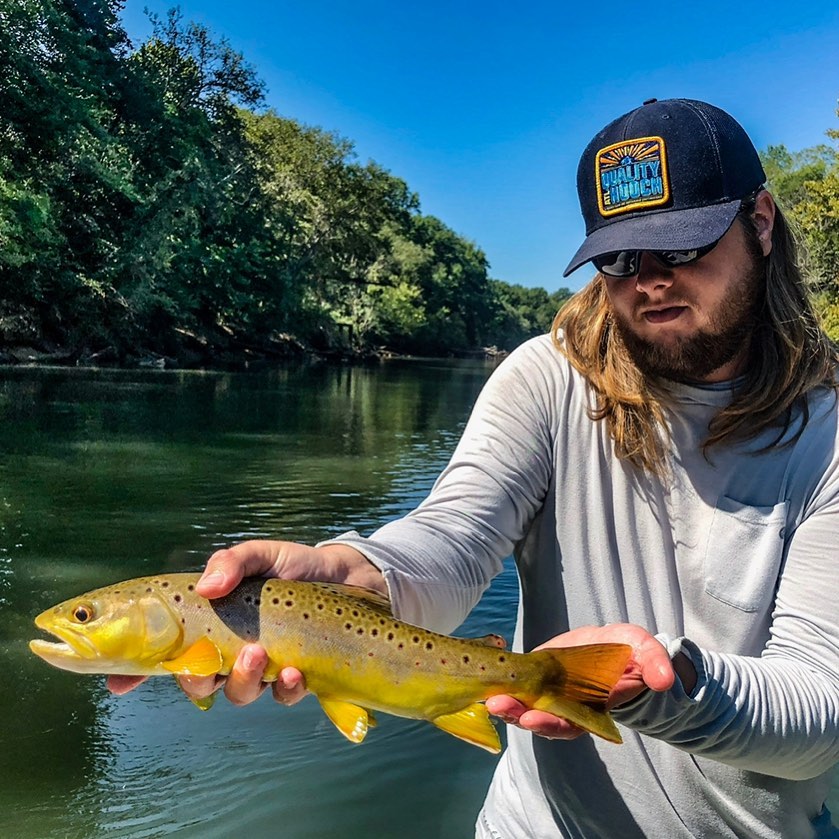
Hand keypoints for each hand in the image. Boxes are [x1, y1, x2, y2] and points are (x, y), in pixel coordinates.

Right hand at [106, 539, 384, 705]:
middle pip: (198, 680)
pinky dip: (286, 689)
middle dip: (195, 680)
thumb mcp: (263, 554)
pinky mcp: (300, 678)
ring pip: (238, 693)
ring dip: (243, 681)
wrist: (354, 577)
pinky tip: (295, 672)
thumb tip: (207, 586)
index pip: (167, 649)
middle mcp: (234, 649)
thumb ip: (234, 561)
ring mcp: (267, 667)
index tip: (118, 681)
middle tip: (208, 665)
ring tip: (261, 656)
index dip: (137, 669)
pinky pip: (283, 697)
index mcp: (215, 622)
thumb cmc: (299, 566)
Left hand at [485, 623, 675, 740]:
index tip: (534, 720)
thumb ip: (655, 664)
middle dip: (519, 715)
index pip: (569, 725)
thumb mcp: (648, 653)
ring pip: (524, 704)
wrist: (615, 645)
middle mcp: (567, 706)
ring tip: (489, 696)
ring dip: (506, 702)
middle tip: (499, 707)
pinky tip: (488, 677)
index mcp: (592, 709)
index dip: (552, 725)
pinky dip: (503, 683)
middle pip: (540, 719)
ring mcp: (549, 691)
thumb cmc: (631, 653)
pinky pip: (516, 682)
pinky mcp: (535, 673)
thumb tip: (664, 680)